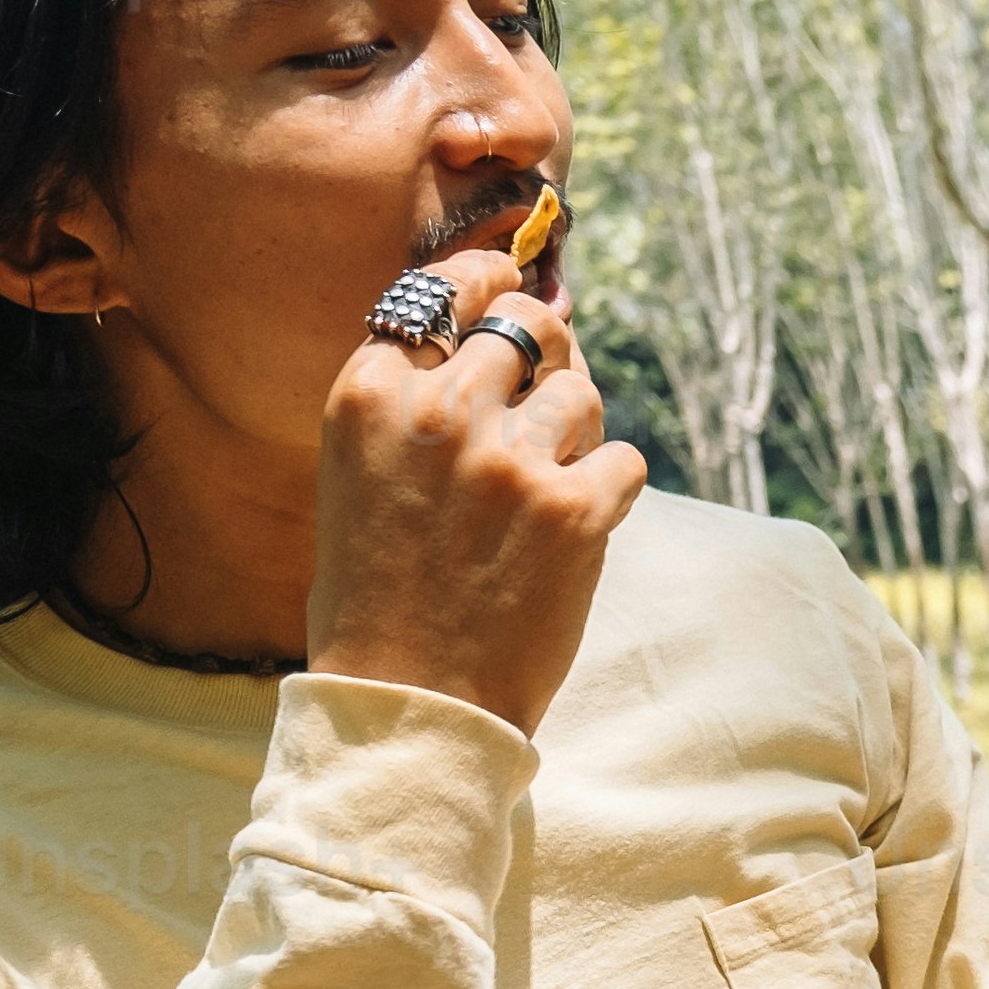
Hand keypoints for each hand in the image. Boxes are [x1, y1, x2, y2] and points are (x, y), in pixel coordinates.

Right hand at [310, 245, 643, 733]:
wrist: (406, 706)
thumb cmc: (378, 596)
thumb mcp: (362, 476)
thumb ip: (418, 400)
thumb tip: (512, 320)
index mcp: (369, 397)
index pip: (441, 291)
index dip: (485, 282)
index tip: (507, 282)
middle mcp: (437, 412)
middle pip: (525, 324)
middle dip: (545, 349)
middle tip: (545, 389)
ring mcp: (508, 459)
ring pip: (582, 393)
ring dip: (577, 433)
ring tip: (545, 491)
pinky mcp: (573, 509)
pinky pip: (626, 461)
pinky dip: (612, 492)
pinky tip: (576, 530)